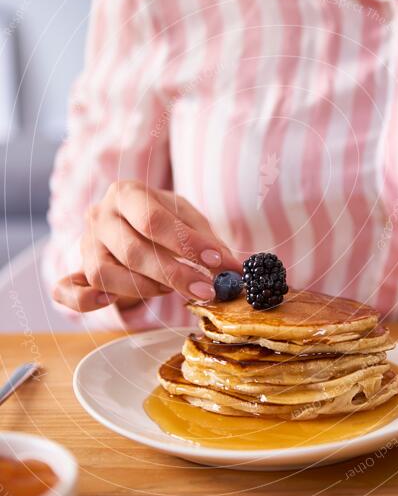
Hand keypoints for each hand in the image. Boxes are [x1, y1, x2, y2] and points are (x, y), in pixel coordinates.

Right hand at [52, 181, 241, 312]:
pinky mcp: (78, 270)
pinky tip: (110, 302)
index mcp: (126, 193)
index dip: (187, 243)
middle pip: (132, 250)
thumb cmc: (161, 218)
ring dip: (143, 288)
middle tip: (206, 290)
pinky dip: (85, 300)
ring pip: (104, 273)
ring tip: (170, 290)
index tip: (217, 262)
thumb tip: (232, 267)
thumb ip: (206, 239)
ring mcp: (85, 244)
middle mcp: (100, 216)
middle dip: (174, 273)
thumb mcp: (186, 216)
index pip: (153, 219)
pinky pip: (67, 290)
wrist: (128, 221)